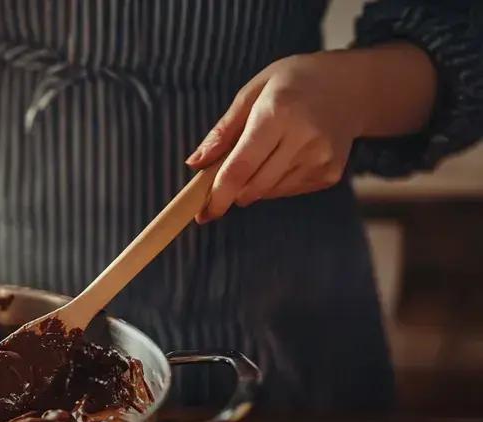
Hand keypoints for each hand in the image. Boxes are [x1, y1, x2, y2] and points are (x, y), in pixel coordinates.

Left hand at [187, 51, 376, 222]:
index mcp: (278, 113)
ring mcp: (320, 159)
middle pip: (252, 187)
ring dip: (252, 184)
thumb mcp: (253, 92)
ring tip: (262, 151)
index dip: (218, 195)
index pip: (240, 167)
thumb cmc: (293, 84)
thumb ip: (223, 131)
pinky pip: (287, 191)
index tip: (202, 213)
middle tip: (220, 179)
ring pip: (267, 192)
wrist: (351, 86)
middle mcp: (303, 139)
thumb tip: (194, 164)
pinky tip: (284, 155)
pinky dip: (273, 182)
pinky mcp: (329, 174)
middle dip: (230, 191)